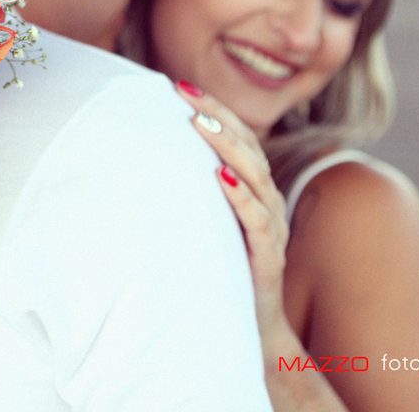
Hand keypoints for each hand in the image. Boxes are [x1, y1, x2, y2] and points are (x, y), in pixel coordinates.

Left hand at [175, 80, 291, 351]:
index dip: (215, 110)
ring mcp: (271, 230)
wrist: (251, 331)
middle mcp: (267, 203)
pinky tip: (222, 179)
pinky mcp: (268, 259)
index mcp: (254, 191)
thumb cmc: (222, 270)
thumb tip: (147, 158)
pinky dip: (242, 198)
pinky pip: (259, 223)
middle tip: (186, 92)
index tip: (182, 86)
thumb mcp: (206, 224)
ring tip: (200, 124)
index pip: (239, 138)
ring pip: (256, 177)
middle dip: (217, 116)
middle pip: (248, 148)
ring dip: (228, 147)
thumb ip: (192, 193)